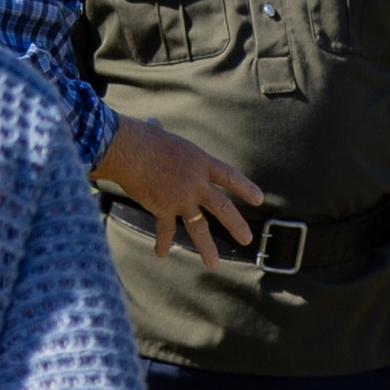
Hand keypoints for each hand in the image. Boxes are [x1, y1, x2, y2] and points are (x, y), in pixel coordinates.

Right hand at [93, 118, 263, 268]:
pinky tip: (162, 254)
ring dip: (207, 247)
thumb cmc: (142, 137)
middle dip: (236, 225)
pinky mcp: (163, 209)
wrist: (130, 150)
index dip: (245, 188)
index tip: (259, 199)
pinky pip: (165, 230)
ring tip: (214, 264)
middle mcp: (196, 183)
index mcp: (200, 162)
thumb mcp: (160, 133)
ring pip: (199, 227)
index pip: (229, 177)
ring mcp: (181, 199)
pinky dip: (163, 242)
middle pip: (222, 207)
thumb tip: (154, 125)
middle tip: (247, 239)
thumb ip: (162, 132)